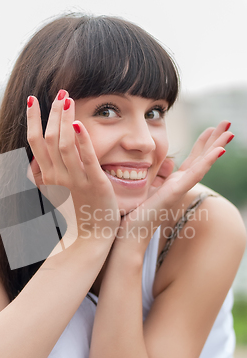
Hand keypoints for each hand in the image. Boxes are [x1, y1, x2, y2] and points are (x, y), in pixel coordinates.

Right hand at [26, 90, 119, 244]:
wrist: (88, 239)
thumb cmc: (74, 215)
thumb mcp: (53, 194)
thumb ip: (43, 176)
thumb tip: (32, 162)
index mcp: (48, 176)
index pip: (35, 141)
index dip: (32, 119)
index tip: (32, 99)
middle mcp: (58, 176)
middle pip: (50, 138)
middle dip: (53, 112)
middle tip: (61, 92)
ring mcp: (75, 180)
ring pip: (65, 144)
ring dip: (65, 119)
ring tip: (68, 99)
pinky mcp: (94, 185)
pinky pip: (87, 159)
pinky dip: (82, 141)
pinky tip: (80, 123)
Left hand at [114, 121, 231, 253]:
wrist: (128, 234)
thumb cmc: (132, 215)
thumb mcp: (141, 188)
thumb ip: (149, 177)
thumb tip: (151, 164)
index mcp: (172, 184)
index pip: (191, 160)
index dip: (201, 144)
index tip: (210, 128)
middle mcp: (179, 185)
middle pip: (201, 159)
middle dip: (214, 140)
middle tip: (227, 123)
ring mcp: (179, 189)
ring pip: (202, 164)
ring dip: (217, 147)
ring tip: (229, 132)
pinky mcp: (174, 193)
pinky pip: (194, 175)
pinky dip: (208, 162)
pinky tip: (219, 150)